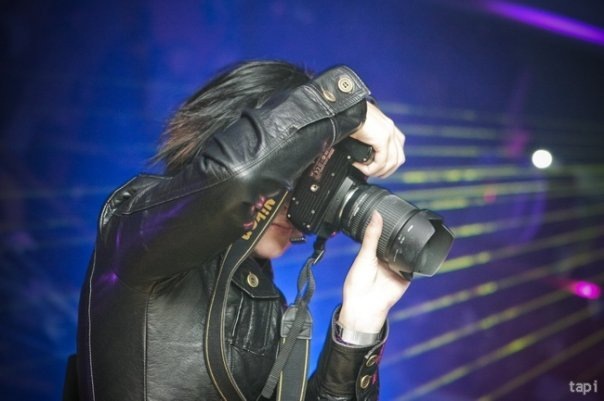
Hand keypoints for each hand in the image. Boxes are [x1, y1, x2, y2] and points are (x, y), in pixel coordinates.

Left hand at [338, 212, 409, 332]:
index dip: (387, 226)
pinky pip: (414, 266)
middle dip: (401, 236)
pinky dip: (416, 261)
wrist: (365, 305)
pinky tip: (416, 253)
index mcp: (373, 253)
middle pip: (396, 244)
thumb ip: (372, 236)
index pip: (383, 236)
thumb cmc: (357, 283)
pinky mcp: (405, 277)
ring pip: (406, 254)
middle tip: (405, 222)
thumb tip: (375, 215)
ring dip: (409, 248)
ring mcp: (396, 268)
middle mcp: (385, 260)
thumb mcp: (364, 254)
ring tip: (412, 236)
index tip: (391, 212)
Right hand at [349, 102, 405, 177]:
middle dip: (386, 171)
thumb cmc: (347, 116)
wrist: (343, 109)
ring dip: (377, 171)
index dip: (387, 164)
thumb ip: (367, 140)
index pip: (397, 151)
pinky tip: (359, 166)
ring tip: (364, 171)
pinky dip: (371, 169)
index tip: (373, 168)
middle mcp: (391, 129)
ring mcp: (389, 134)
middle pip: (398, 159)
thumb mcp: (362, 130)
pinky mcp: (382, 138)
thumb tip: (362, 156)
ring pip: (391, 163)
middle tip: (371, 173)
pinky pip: (381, 162)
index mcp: (388, 127)